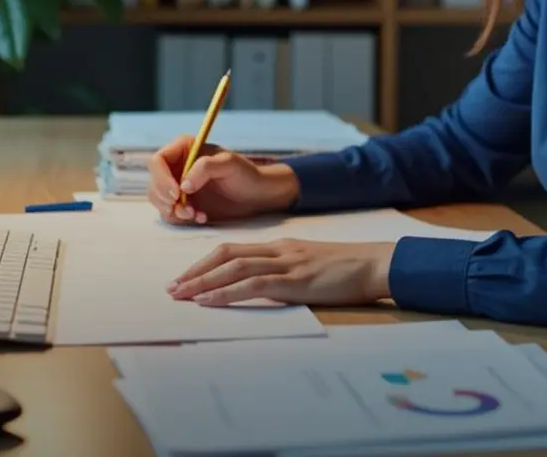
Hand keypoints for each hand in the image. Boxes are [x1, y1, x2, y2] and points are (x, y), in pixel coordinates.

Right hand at [146, 134, 299, 224]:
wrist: (257, 194)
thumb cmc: (246, 173)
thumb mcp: (229, 164)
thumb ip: (205, 168)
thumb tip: (183, 185)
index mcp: (184, 149)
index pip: (157, 161)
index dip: (161, 178)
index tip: (177, 194)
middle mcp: (176, 166)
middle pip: (154, 183)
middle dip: (166, 199)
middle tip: (187, 209)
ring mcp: (178, 186)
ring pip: (159, 200)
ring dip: (173, 211)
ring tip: (196, 214)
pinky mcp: (183, 204)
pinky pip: (171, 214)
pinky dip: (182, 219)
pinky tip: (201, 217)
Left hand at [167, 239, 395, 306]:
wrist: (374, 264)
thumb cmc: (346, 270)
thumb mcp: (310, 266)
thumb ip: (285, 272)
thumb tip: (261, 288)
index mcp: (279, 247)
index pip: (232, 249)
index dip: (204, 262)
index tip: (185, 277)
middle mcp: (277, 251)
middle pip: (225, 254)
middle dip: (195, 271)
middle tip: (172, 288)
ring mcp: (285, 263)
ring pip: (233, 268)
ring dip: (203, 282)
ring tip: (181, 295)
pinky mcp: (294, 280)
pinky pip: (252, 285)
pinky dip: (226, 293)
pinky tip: (209, 301)